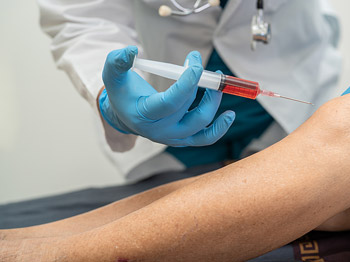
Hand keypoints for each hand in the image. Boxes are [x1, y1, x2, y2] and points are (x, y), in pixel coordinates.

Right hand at [99, 46, 234, 146]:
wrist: (125, 116)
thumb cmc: (122, 93)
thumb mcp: (113, 76)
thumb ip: (117, 61)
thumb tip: (132, 50)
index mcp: (144, 116)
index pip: (170, 103)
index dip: (186, 84)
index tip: (195, 65)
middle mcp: (160, 131)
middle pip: (189, 112)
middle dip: (200, 85)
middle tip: (199, 63)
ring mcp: (174, 137)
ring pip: (201, 125)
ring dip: (213, 103)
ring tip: (218, 83)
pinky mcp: (184, 139)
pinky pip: (206, 137)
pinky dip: (220, 127)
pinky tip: (229, 115)